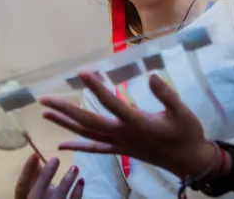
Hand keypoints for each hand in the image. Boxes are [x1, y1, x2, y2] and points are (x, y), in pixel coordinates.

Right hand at [15, 154, 83, 198]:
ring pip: (61, 194)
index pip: (23, 183)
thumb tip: (37, 160)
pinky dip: (78, 191)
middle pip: (41, 188)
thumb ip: (34, 178)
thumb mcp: (33, 192)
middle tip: (55, 158)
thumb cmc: (39, 198)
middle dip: (48, 172)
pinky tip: (81, 180)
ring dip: (68, 179)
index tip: (35, 154)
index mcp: (30, 198)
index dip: (28, 168)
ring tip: (74, 167)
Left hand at [41, 72, 215, 178]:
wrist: (190, 162)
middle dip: (65, 109)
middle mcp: (123, 134)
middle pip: (88, 121)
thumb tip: (151, 76)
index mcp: (137, 122)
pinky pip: (94, 148)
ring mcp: (119, 144)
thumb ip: (166, 94)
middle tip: (44, 99)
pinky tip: (60, 145)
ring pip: (87, 134)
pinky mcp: (120, 150)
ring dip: (65, 123)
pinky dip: (76, 145)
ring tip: (45, 113)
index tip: (81, 73)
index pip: (112, 103)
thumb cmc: (187, 134)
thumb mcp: (182, 112)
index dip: (96, 88)